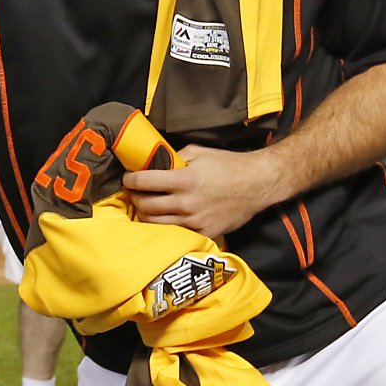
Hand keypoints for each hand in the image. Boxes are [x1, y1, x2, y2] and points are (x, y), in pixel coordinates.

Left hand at [122, 145, 281, 239]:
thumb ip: (175, 158)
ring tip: (145, 207)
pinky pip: (175, 233)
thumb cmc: (229, 165)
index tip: (128, 179)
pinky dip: (165, 226)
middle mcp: (186, 202)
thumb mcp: (199, 152)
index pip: (144, 182)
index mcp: (184, 179)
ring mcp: (194, 221)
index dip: (130, 180)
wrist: (258, 184)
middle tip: (135, 194)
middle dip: (135, 199)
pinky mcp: (204, 233)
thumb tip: (155, 162)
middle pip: (145, 206)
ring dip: (145, 215)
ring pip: (156, 223)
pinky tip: (164, 219)